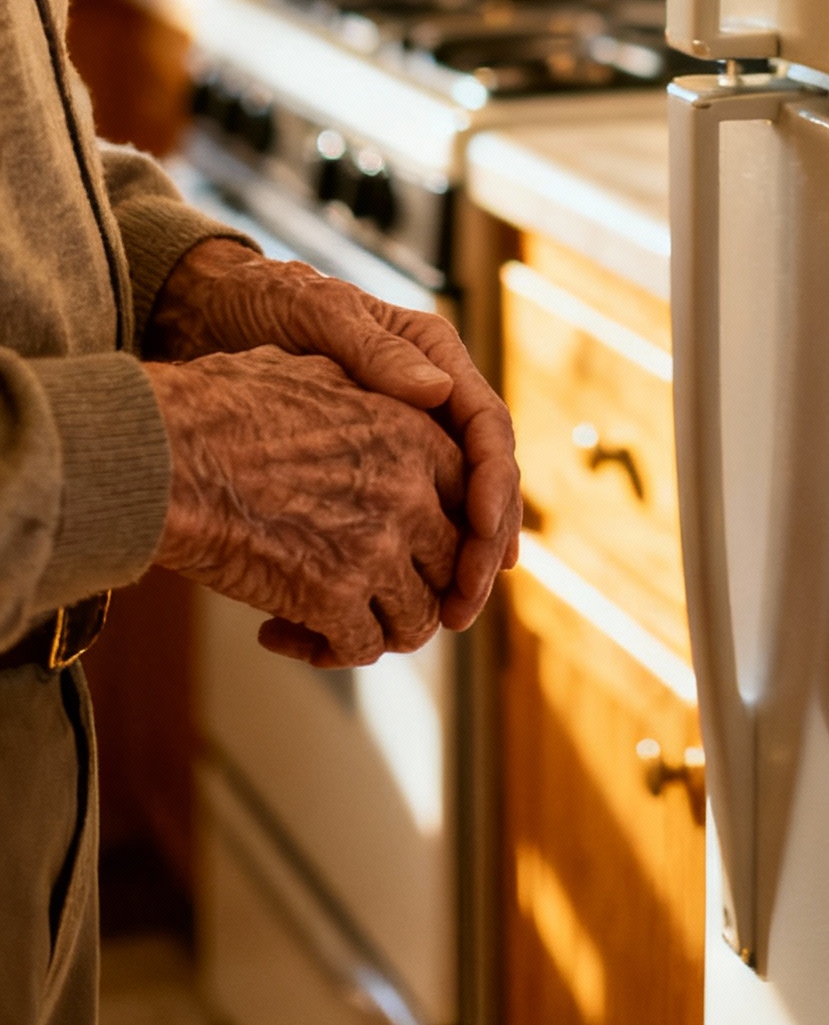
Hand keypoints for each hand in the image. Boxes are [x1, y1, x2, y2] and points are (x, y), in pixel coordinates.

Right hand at [144, 348, 468, 666]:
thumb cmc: (221, 406)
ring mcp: (377, 547)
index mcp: (414, 432)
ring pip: (417, 617)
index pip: (467, 497)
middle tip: (376, 600)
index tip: (416, 552)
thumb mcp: (316, 373)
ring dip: (380, 630)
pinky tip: (278, 634)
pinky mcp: (333, 597)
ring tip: (330, 628)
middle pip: (453, 564)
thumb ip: (374, 395)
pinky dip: (326, 652)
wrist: (164, 455)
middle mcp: (411, 490)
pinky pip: (360, 647)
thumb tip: (410, 394)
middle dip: (419, 587)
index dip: (445, 531)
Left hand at [151, 238, 520, 626]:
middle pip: (481, 481)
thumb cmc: (266, 302)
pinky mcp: (372, 470)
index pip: (487, 428)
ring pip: (452, 511)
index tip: (485, 532)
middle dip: (481, 545)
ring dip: (453, 568)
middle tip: (463, 602)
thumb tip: (436, 391)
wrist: (212, 311)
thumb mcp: (317, 313)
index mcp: (436, 357)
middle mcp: (431, 401)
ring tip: (442, 620)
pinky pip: (408, 521)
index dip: (495, 485)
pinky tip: (399, 606)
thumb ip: (374, 350)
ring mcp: (405, 437)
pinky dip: (409, 566)